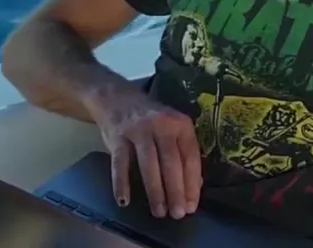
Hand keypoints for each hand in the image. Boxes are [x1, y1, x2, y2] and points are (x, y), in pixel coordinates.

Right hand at [91, 87, 202, 219]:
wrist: (117, 97)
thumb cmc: (150, 120)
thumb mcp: (172, 128)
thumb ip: (183, 153)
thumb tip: (195, 185)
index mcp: (180, 124)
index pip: (190, 157)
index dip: (192, 184)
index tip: (192, 206)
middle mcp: (161, 125)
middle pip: (171, 162)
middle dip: (176, 191)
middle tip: (178, 214)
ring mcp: (138, 130)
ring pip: (149, 164)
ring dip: (155, 191)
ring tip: (159, 212)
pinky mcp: (117, 136)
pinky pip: (120, 163)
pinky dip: (121, 182)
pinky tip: (124, 201)